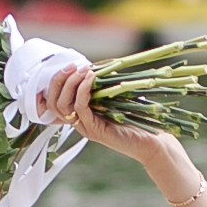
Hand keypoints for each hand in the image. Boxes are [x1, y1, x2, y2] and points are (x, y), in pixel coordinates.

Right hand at [38, 56, 198, 193]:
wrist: (153, 141)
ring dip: (71, 83)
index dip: (56, 81)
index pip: (53, 99)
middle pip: (53, 102)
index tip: (71, 65)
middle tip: (74, 66)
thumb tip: (94, 65)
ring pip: (63, 106)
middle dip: (60, 80)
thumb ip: (102, 85)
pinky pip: (81, 109)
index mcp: (80, 115)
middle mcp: (79, 123)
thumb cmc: (137, 118)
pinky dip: (83, 91)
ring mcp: (86, 128)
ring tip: (84, 70)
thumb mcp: (115, 97)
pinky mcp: (95, 131)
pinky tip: (92, 78)